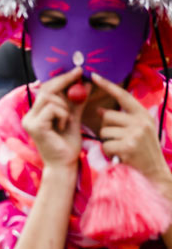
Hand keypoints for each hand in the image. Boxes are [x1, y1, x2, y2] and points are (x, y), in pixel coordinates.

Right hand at [22, 67, 86, 169]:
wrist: (65, 164)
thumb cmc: (68, 144)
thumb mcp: (73, 118)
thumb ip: (76, 101)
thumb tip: (85, 82)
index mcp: (36, 113)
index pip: (46, 89)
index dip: (62, 78)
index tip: (78, 70)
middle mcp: (29, 116)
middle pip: (46, 89)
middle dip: (65, 81)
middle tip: (80, 74)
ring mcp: (29, 121)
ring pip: (51, 99)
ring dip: (65, 107)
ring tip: (67, 121)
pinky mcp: (35, 126)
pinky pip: (53, 109)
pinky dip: (63, 115)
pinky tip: (62, 127)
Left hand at [93, 72, 171, 187]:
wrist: (154, 173)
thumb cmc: (142, 152)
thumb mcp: (138, 131)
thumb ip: (123, 119)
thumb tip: (100, 110)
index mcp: (143, 115)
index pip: (123, 96)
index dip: (108, 85)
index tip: (95, 75)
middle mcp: (141, 121)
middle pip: (107, 116)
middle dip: (106, 129)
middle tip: (118, 140)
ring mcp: (135, 133)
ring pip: (104, 131)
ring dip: (107, 142)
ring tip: (121, 149)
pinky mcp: (128, 145)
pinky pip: (105, 145)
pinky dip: (108, 152)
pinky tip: (119, 156)